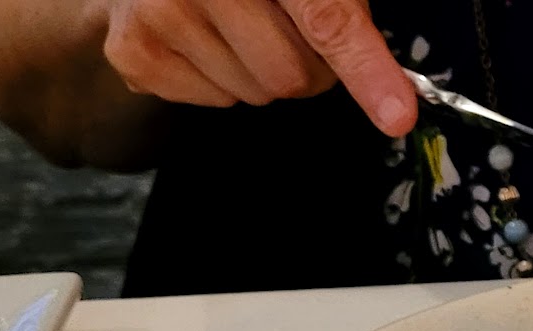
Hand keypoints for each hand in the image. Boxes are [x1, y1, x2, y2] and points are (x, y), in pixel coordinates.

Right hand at [99, 0, 417, 134]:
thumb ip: (343, 18)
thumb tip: (393, 96)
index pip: (327, 21)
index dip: (367, 71)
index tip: (397, 114)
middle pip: (294, 77)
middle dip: (305, 68)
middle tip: (284, 31)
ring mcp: (161, 14)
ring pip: (257, 94)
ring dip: (260, 72)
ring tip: (237, 28)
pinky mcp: (135, 53)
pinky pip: (217, 102)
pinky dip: (220, 82)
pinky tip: (205, 42)